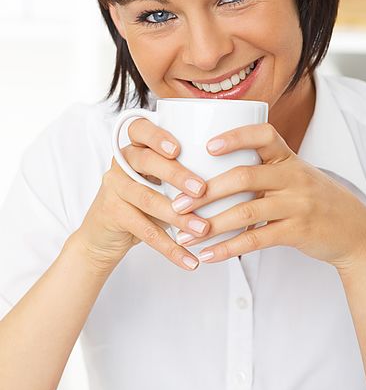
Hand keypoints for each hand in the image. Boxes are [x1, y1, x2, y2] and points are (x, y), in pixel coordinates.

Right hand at [75, 118, 212, 271]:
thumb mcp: (161, 179)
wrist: (103, 235)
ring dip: (178, 216)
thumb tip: (239, 173)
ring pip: (147, 199)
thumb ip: (186, 170)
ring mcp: (114, 188)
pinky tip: (190, 260)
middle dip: (177, 175)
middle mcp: (121, 162)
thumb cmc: (145, 199)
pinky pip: (144, 232)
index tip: (178, 149)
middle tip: (202, 189)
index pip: (139, 129)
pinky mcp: (112, 215)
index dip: (157, 136)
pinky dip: (170, 248)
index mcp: (136, 146)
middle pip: (146, 161)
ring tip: (203, 229)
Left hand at [171, 123, 365, 269]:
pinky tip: (208, 255)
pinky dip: (228, 248)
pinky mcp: (297, 231)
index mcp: (289, 158)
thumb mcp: (296, 176)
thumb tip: (213, 173)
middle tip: (177, 203)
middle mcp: (293, 176)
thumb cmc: (314, 200)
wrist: (354, 230)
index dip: (235, 136)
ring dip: (210, 225)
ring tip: (184, 235)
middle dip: (206, 190)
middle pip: (244, 176)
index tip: (206, 146)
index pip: (263, 134)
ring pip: (246, 211)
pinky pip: (256, 240)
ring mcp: (297, 204)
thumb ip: (265, 171)